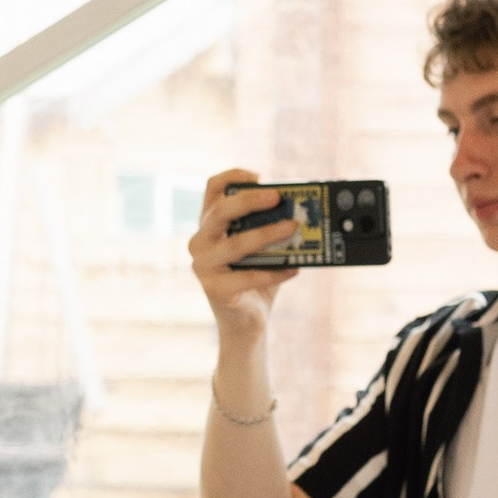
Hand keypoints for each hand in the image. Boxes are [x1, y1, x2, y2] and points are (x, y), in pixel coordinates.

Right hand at [187, 167, 295, 353]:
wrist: (245, 321)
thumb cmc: (254, 277)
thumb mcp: (261, 247)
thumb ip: (269, 227)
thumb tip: (298, 208)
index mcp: (209, 224)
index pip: (212, 189)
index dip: (232, 176)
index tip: (259, 177)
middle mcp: (199, 242)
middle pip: (220, 212)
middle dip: (249, 200)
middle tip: (277, 197)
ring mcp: (203, 266)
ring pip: (236, 244)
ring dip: (268, 234)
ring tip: (293, 229)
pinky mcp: (214, 289)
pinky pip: (247, 276)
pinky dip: (275, 273)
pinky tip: (295, 269)